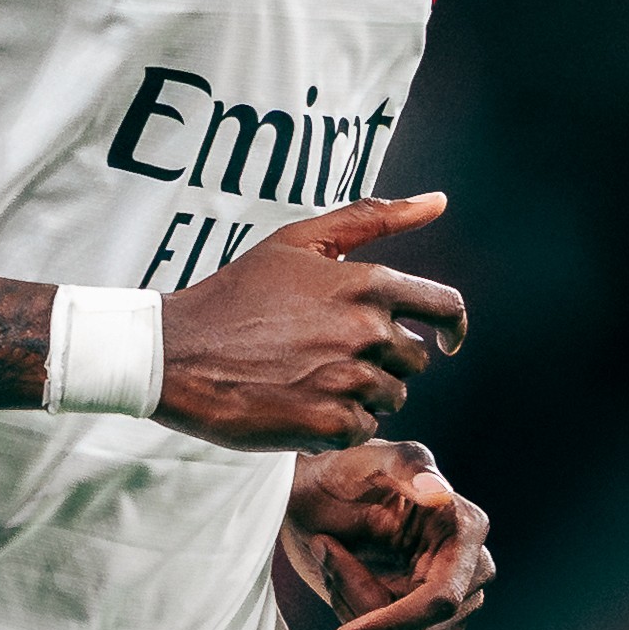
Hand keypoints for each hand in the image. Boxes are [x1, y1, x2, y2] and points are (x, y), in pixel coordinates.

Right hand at [153, 194, 465, 452]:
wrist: (176, 352)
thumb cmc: (236, 294)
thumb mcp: (298, 242)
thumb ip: (373, 218)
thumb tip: (440, 200)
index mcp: (366, 284)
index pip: (446, 307)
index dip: (452, 327)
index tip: (446, 339)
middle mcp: (366, 331)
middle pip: (415, 360)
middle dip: (384, 360)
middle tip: (328, 353)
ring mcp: (350, 380)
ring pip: (391, 397)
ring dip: (360, 393)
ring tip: (307, 376)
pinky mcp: (331, 424)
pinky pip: (363, 429)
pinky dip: (337, 422)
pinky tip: (299, 403)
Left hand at [282, 439, 494, 629]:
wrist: (313, 494)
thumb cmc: (341, 471)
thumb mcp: (363, 456)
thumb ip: (404, 464)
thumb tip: (440, 494)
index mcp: (466, 528)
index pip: (441, 601)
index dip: (393, 622)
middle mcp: (471, 571)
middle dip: (360, 603)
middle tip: (325, 549)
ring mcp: (454, 603)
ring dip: (356, 614)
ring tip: (335, 562)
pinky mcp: (430, 629)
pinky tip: (346, 593)